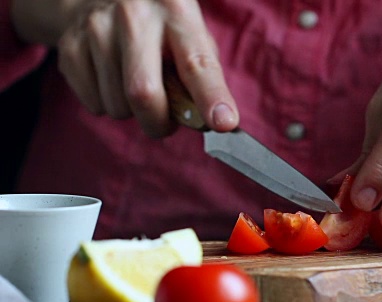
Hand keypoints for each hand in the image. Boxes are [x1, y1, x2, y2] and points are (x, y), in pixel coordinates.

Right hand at [11, 0, 237, 136]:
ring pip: (117, 105)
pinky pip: (94, 104)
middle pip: (143, 92)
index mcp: (176, 10)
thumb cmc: (161, 28)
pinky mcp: (71, 44)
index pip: (196, 63)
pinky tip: (113, 82)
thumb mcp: (191, 38)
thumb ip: (204, 76)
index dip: (211, 97)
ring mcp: (97, 27)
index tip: (223, 123)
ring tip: (138, 87)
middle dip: (159, 123)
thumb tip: (215, 121)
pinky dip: (108, 106)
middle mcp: (134, 14)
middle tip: (166, 123)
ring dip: (133, 113)